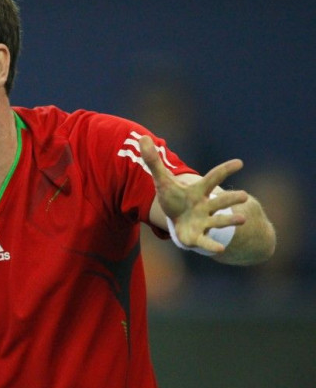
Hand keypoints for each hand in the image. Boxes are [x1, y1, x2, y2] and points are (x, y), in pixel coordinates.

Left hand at [139, 135, 246, 253]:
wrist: (179, 221)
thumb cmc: (175, 199)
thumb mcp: (162, 181)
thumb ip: (153, 161)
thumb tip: (142, 137)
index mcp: (199, 191)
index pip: (212, 178)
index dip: (225, 170)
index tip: (240, 162)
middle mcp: (206, 206)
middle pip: (220, 201)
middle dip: (231, 199)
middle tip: (244, 196)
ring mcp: (204, 222)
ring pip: (219, 221)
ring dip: (230, 221)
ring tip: (243, 219)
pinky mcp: (197, 237)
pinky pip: (205, 242)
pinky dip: (211, 245)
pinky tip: (220, 249)